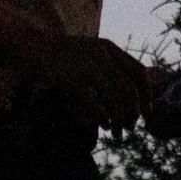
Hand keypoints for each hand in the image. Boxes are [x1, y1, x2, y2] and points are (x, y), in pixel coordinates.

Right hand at [22, 33, 163, 127]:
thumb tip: (134, 91)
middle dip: (133, 112)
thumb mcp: (91, 54)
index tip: (147, 114)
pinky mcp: (71, 76)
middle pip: (127, 87)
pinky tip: (105, 125)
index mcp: (109, 48)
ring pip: (113, 95)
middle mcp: (101, 54)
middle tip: (130, 128)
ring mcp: (86, 64)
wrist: (32, 46)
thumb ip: (110, 67)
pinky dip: (102, 115)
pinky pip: (93, 99)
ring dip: (119, 118)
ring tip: (118, 133)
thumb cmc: (63, 56)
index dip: (147, 95)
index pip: (139, 72)